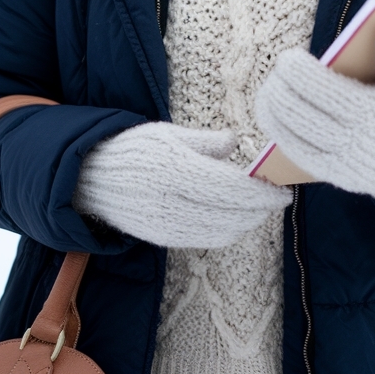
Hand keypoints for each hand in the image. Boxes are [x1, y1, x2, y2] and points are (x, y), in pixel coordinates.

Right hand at [73, 122, 291, 247]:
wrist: (91, 178)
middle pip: (231, 213)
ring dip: (247, 223)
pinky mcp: (161, 238)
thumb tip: (234, 142)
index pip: (231, 187)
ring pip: (221, 232)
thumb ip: (204, 141)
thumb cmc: (134, 149)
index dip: (262, 193)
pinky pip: (203, 240)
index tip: (283, 191)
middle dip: (260, 209)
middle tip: (277, 199)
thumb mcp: (168, 133)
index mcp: (175, 168)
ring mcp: (165, 223)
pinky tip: (236, 221)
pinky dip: (227, 232)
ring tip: (259, 209)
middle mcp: (171, 200)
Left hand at [255, 21, 374, 207]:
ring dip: (270, 107)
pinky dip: (277, 131)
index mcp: (370, 111)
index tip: (289, 56)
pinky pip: (293, 151)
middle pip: (294, 109)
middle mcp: (351, 137)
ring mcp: (338, 159)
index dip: (295, 69)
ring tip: (270, 89)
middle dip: (277, 86)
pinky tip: (273, 115)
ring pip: (288, 131)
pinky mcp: (330, 174)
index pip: (317, 87)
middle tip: (278, 71)